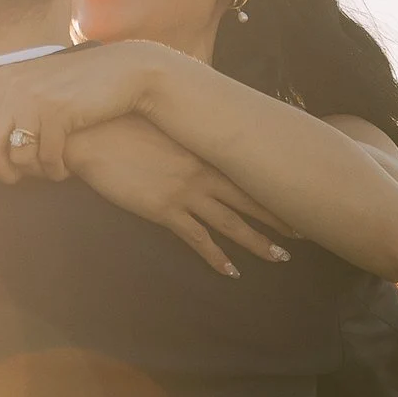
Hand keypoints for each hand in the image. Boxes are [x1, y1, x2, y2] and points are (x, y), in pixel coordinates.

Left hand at [0, 43, 165, 183]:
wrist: (119, 71)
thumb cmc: (72, 77)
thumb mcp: (26, 74)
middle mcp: (10, 92)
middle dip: (0, 173)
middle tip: (12, 179)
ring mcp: (33, 103)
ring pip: (17, 158)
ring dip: (32, 172)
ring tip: (46, 170)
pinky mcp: (58, 116)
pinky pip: (47, 160)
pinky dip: (55, 170)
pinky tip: (63, 169)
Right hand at [62, 121, 291, 275]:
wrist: (91, 134)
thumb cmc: (120, 124)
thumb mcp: (161, 125)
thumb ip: (183, 135)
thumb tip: (194, 137)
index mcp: (203, 149)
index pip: (248, 170)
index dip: (273, 185)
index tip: (297, 193)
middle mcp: (202, 172)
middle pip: (250, 198)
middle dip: (280, 216)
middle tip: (306, 231)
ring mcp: (185, 192)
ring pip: (232, 223)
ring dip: (258, 242)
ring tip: (280, 257)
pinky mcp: (164, 210)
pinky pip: (198, 239)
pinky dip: (216, 258)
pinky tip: (231, 272)